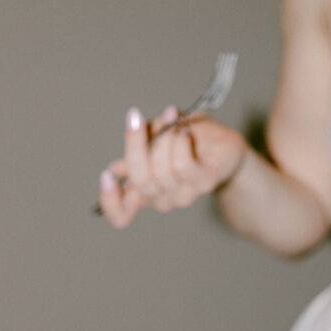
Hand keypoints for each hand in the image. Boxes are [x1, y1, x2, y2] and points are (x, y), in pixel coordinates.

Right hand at [98, 107, 247, 227]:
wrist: (224, 144)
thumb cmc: (187, 138)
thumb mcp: (154, 136)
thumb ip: (137, 152)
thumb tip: (116, 169)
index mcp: (145, 189)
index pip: (121, 213)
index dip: (110, 202)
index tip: (107, 175)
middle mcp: (163, 196)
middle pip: (141, 184)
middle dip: (134, 146)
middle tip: (135, 117)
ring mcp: (185, 193)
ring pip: (162, 172)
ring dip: (163, 139)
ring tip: (170, 117)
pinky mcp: (204, 183)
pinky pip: (183, 168)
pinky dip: (179, 144)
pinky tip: (183, 130)